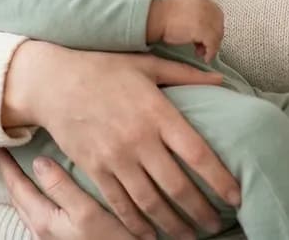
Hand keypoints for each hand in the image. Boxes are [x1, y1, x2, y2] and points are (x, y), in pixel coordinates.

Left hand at [0, 150, 137, 239]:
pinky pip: (38, 215)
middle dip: (10, 174)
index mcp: (42, 220)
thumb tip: (38, 161)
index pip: (16, 186)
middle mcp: (40, 232)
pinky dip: (35, 199)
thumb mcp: (87, 212)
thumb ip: (61, 187)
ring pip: (27, 207)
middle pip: (17, 197)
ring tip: (23, 169)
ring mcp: (49, 239)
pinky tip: (48, 194)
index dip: (6, 164)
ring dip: (22, 187)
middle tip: (7, 151)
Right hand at [3, 41, 241, 239]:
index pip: (198, 154)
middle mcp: (139, 139)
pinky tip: (150, 234)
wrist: (52, 81)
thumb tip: (220, 80)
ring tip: (189, 236)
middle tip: (215, 225)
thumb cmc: (102, 68)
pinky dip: (136, 225)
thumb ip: (185, 75)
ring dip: (173, 225)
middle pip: (178, 187)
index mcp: (157, 112)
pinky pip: (120, 205)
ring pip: (150, 203)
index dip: (220, 180)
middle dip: (200, 212)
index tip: (235, 196)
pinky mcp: (95, 169)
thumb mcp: (146, 64)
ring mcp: (115, 157)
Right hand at [147, 0, 224, 62]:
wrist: (154, 18)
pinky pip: (212, 44)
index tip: (208, 37)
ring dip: (212, 47)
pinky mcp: (202, 29)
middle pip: (218, 25)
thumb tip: (203, 29)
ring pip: (217, 35)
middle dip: (214, 38)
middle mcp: (206, 6)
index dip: (214, 27)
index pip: (217, 14)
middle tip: (204, 48)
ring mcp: (205, 17)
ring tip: (202, 53)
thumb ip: (196, 14)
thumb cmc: (163, 16)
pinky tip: (205, 58)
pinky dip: (211, 52)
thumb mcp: (183, 8)